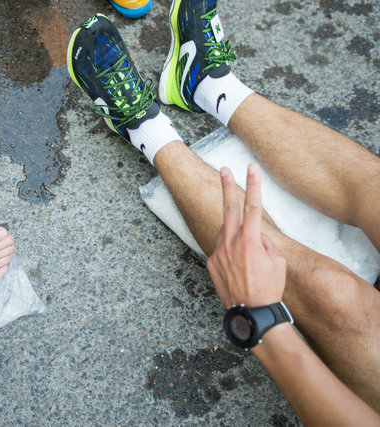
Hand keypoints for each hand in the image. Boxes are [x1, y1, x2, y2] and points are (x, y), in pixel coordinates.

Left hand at [206, 164, 286, 307]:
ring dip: (235, 234)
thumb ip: (264, 241)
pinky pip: (222, 250)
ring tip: (247, 256)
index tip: (251, 168)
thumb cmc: (270, 288)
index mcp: (250, 241)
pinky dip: (230, 253)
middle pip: (229, 208)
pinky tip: (239, 269)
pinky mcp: (210, 263)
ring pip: (226, 232)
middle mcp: (230, 243)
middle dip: (227, 186)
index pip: (253, 206)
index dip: (254, 185)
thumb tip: (254, 233)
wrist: (252, 313)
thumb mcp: (277, 261)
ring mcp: (217, 253)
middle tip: (224, 169)